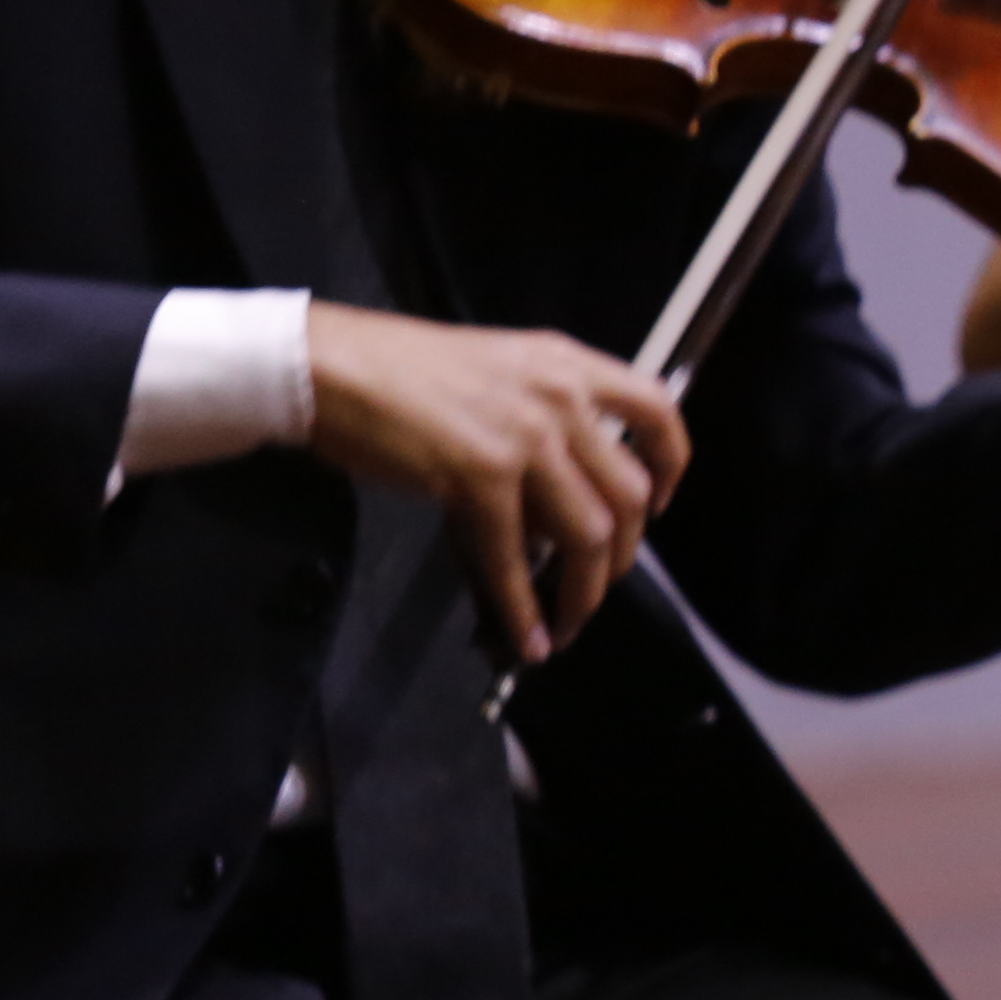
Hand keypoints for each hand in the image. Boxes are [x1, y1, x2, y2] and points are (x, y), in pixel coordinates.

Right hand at [300, 305, 688, 662]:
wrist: (329, 367)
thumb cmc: (398, 369)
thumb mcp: (498, 371)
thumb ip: (545, 417)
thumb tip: (564, 492)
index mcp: (568, 364)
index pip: (657, 411)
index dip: (672, 465)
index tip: (662, 503)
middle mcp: (560, 397)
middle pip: (629, 493)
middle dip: (622, 554)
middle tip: (599, 584)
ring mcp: (525, 437)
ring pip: (589, 534)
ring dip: (583, 592)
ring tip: (568, 624)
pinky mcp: (481, 476)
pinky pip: (516, 558)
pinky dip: (525, 608)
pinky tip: (527, 635)